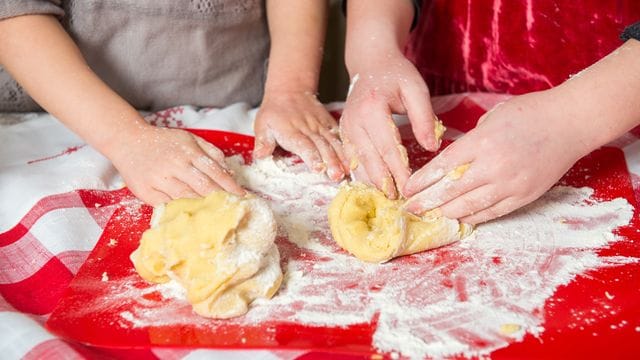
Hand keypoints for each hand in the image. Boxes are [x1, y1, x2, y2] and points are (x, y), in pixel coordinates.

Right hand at [108, 125, 243, 204]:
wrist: (127, 141)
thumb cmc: (163, 142)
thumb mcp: (190, 139)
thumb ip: (211, 153)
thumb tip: (230, 171)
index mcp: (188, 152)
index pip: (215, 172)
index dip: (231, 186)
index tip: (243, 196)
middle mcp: (175, 166)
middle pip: (204, 188)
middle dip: (221, 200)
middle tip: (235, 210)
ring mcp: (159, 180)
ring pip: (187, 198)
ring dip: (204, 208)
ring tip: (219, 216)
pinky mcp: (146, 192)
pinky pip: (168, 206)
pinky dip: (181, 212)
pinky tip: (194, 217)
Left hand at [253, 91, 347, 180]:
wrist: (289, 90)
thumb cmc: (274, 112)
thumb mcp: (262, 125)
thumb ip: (263, 142)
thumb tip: (260, 156)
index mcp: (292, 131)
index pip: (304, 145)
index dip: (312, 157)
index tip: (319, 169)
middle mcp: (309, 128)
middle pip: (322, 146)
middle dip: (331, 162)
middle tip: (337, 176)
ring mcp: (321, 126)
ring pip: (333, 142)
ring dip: (342, 157)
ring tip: (348, 171)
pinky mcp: (329, 124)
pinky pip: (339, 135)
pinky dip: (347, 147)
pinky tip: (353, 159)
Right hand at [340, 51, 439, 198]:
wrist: (370, 62)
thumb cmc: (396, 74)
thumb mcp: (416, 89)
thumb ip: (423, 117)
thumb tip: (432, 147)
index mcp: (372, 109)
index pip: (388, 147)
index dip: (399, 170)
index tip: (410, 188)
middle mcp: (354, 121)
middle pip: (370, 159)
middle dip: (385, 182)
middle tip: (399, 201)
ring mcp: (346, 128)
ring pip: (358, 163)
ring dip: (372, 182)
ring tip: (388, 198)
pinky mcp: (344, 134)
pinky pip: (352, 159)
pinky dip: (363, 174)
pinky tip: (375, 185)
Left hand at [403, 90, 591, 223]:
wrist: (570, 123)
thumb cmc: (530, 113)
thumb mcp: (492, 118)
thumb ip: (471, 141)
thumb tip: (453, 161)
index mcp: (482, 142)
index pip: (442, 167)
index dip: (422, 181)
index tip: (407, 189)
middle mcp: (494, 166)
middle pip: (451, 191)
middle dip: (427, 202)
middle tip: (410, 209)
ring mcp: (510, 184)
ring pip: (470, 206)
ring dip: (447, 212)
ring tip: (431, 216)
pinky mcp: (524, 196)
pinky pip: (493, 212)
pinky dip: (473, 217)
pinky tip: (459, 218)